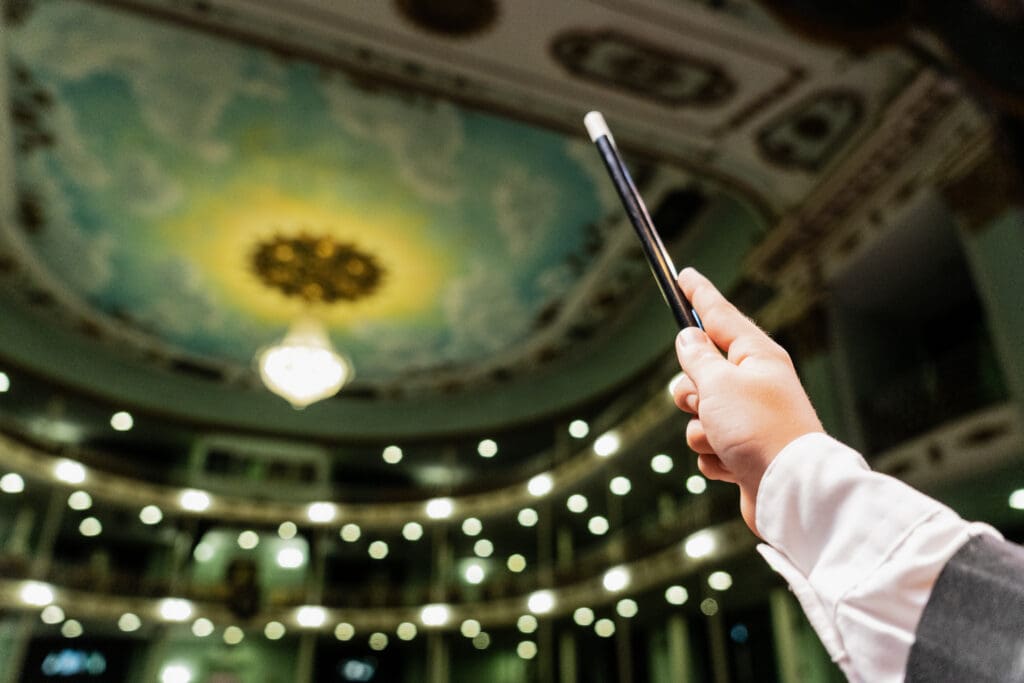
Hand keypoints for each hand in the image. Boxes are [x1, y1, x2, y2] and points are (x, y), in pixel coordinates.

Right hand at [671, 268, 823, 535]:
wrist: (790, 490)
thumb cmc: (759, 430)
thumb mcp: (719, 384)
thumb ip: (697, 358)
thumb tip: (687, 337)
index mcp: (757, 357)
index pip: (719, 315)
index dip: (698, 294)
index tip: (683, 274)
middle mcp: (755, 384)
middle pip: (701, 371)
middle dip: (690, 390)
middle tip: (702, 401)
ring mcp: (750, 419)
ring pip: (699, 414)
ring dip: (701, 430)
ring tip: (724, 441)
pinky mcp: (744, 452)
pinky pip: (708, 447)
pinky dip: (713, 458)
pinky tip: (733, 465)